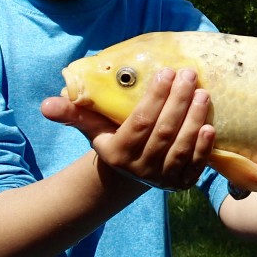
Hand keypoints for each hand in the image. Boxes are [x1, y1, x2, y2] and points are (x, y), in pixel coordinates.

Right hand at [42, 66, 214, 190]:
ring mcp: (162, 179)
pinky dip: (203, 147)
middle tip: (189, 75)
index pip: (139, 123)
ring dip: (194, 119)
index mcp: (117, 153)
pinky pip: (195, 166)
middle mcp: (140, 169)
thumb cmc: (112, 137)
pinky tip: (210, 126)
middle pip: (163, 133)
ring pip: (181, 148)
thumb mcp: (92, 126)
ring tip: (204, 93)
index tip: (166, 72)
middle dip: (178, 101)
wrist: (129, 171)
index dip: (155, 98)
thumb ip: (73, 113)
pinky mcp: (181, 184)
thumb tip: (47, 104)